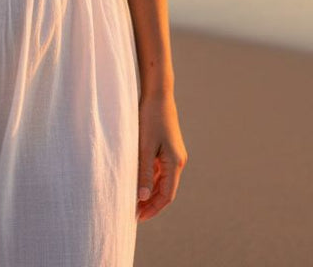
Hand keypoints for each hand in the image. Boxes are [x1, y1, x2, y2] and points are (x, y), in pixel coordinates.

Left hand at [136, 91, 186, 222]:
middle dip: (151, 203)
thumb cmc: (150, 118)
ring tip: (134, 200)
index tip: (138, 217)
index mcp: (175, 163)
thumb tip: (142, 198)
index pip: (167, 195)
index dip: (153, 208)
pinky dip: (151, 179)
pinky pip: (160, 170)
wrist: (158, 94)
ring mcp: (174, 155)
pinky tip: (138, 182)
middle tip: (134, 213)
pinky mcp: (167, 148)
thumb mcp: (144, 147)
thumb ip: (144, 172)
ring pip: (163, 181)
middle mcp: (178, 161)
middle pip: (166, 190)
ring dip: (150, 192)